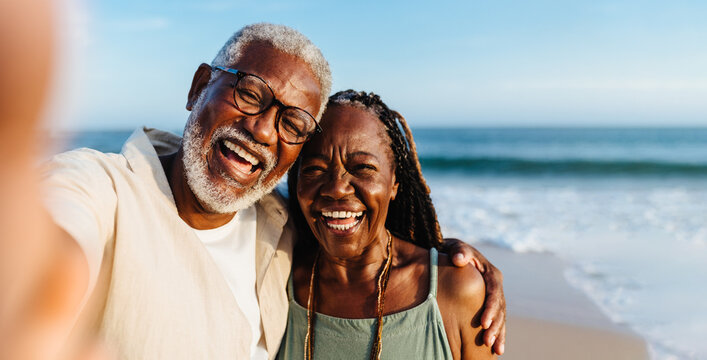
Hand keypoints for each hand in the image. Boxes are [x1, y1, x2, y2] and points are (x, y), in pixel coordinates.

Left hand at [443, 238, 505, 354]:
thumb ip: (459, 251)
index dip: (489, 308)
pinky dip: (498, 334)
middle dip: (495, 326)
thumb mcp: (456, 247)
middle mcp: (496, 287)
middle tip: (487, 341)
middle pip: (499, 309)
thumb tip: (459, 258)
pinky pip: (496, 321)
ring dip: (498, 333)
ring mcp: (494, 297)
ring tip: (494, 349)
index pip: (494, 293)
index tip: (482, 322)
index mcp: (491, 274)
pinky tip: (497, 350)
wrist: (454, 255)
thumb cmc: (454, 251)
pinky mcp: (489, 305)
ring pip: (500, 318)